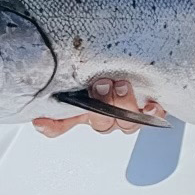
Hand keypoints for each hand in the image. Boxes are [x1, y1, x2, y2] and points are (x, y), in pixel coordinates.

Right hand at [32, 76, 166, 137]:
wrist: (148, 70)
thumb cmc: (114, 69)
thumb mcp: (89, 70)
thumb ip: (72, 70)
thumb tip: (41, 68)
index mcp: (86, 108)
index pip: (63, 124)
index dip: (52, 126)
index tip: (41, 121)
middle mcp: (107, 116)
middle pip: (100, 123)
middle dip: (99, 105)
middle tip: (101, 85)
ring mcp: (129, 116)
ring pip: (125, 122)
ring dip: (123, 104)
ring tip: (123, 85)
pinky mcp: (152, 112)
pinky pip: (153, 118)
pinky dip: (153, 113)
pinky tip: (152, 106)